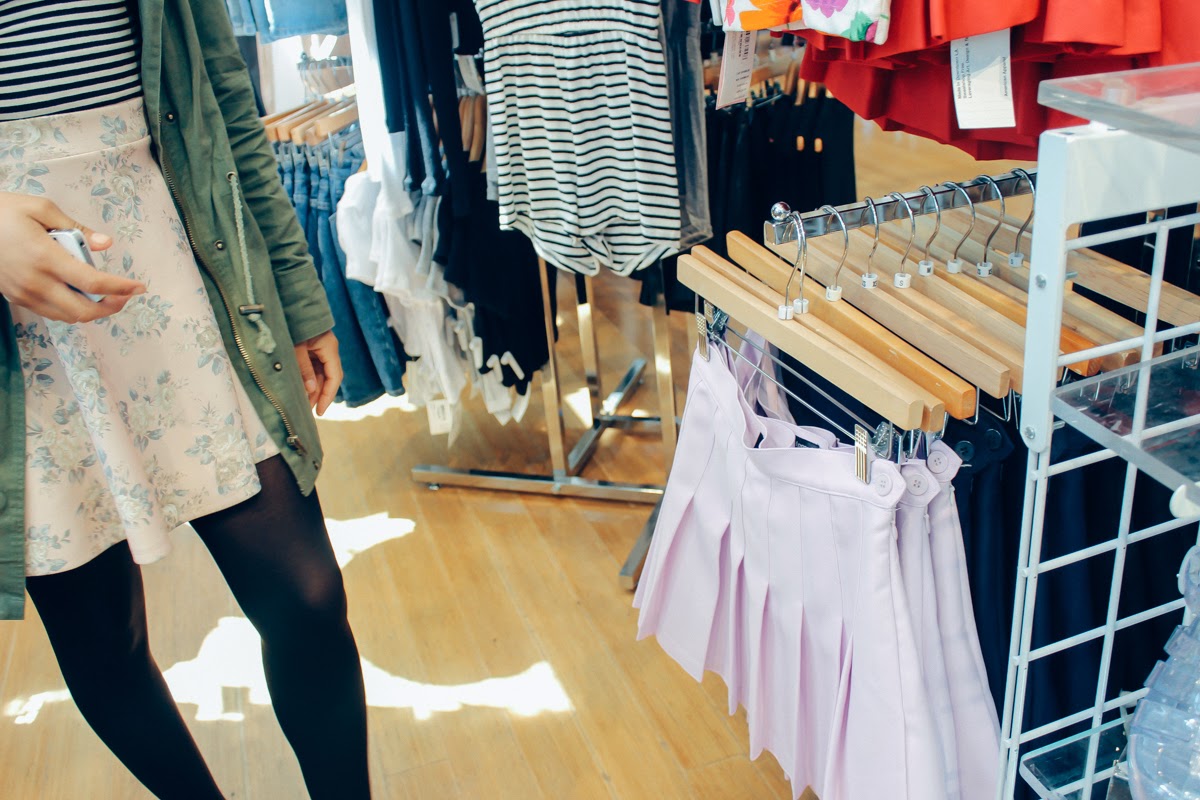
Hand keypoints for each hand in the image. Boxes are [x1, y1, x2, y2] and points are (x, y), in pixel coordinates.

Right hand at [0, 193, 145, 321]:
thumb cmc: (3, 212)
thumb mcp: (41, 208)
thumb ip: (76, 228)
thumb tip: (105, 243)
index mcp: (45, 257)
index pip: (93, 283)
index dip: (121, 288)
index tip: (139, 286)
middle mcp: (35, 282)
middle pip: (84, 311)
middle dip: (112, 306)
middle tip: (126, 294)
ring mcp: (25, 294)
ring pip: (68, 317)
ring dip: (93, 310)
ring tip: (107, 295)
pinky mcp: (17, 298)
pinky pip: (52, 313)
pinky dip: (72, 309)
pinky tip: (80, 294)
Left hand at [294, 330, 341, 415]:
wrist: (288, 302)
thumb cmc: (292, 323)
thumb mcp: (295, 348)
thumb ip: (303, 369)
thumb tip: (309, 390)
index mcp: (329, 348)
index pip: (334, 377)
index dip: (328, 395)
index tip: (321, 411)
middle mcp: (328, 349)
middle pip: (327, 378)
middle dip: (318, 395)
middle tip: (307, 411)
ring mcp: (320, 349)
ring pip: (320, 374)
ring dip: (312, 388)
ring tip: (303, 404)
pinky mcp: (312, 348)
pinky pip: (313, 367)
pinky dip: (308, 379)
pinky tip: (301, 389)